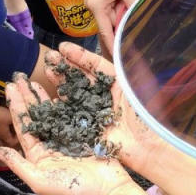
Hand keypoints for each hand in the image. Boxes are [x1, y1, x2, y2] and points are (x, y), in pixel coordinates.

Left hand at [0, 76, 153, 194]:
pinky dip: (65, 99)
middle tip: (18, 77)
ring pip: (52, 111)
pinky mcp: (84, 133)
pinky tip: (59, 85)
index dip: (16, 107)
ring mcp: (67, 137)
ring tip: (34, 79)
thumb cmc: (73, 190)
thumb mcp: (40, 180)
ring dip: (43, 95)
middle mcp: (50, 144)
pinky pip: (71, 113)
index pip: (23, 127)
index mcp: (38, 155)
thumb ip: (18, 164)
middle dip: (27, 96)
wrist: (106, 192)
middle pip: (36, 115)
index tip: (9, 88)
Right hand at [0, 102, 17, 147]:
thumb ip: (17, 119)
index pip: (12, 143)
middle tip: (12, 134)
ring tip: (5, 129)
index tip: (20, 133)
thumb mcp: (10, 116)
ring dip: (1, 136)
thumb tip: (21, 121)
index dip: (17, 139)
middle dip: (9, 140)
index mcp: (4, 136)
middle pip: (3, 144)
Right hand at [43, 43, 166, 176]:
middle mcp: (106, 95)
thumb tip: (113, 48)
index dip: (80, 55)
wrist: (148, 147)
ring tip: (47, 71)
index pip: (96, 65)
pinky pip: (72, 115)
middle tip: (50, 57)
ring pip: (74, 93)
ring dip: (61, 82)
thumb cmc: (146, 116)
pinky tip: (51, 98)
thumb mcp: (135, 86)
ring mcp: (96, 111)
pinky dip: (60, 107)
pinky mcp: (90, 128)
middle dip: (65, 66)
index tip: (63, 48)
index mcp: (118, 82)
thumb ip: (124, 67)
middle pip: (82, 77)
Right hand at [86, 0, 138, 54]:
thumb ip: (133, 5)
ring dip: (122, 21)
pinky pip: (110, 11)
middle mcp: (92, 7)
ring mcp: (95, 3)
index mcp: (96, 7)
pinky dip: (120, 13)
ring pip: (111, 18)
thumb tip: (141, 18)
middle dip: (121, 32)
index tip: (119, 59)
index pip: (105, 32)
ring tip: (135, 31)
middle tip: (134, 45)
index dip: (112, 46)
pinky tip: (129, 16)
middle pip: (109, 26)